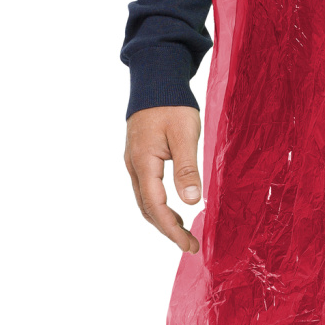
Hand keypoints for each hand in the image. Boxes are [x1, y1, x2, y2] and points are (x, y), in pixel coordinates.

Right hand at [126, 104, 202, 253]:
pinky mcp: (139, 158)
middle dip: (167, 230)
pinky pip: (146, 190)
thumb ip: (187, 169)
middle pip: (147, 209)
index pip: (156, 207)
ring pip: (144, 201)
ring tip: (184, 232)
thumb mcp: (185, 135)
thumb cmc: (172, 105)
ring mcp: (134, 162)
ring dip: (162, 220)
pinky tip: (174, 208)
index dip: (172, 230)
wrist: (155, 80)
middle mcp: (134, 166)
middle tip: (190, 244)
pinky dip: (158, 205)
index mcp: (143, 163)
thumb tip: (191, 202)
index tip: (189, 244)